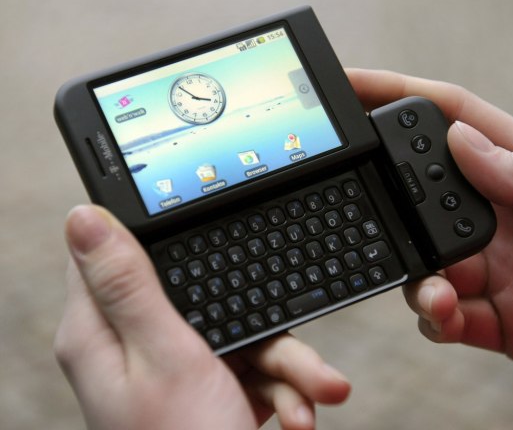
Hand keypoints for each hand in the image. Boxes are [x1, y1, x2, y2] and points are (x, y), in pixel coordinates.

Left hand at [55, 205, 349, 429]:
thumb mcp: (165, 356)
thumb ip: (131, 285)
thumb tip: (84, 217)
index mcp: (105, 334)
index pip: (110, 256)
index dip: (149, 232)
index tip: (194, 215)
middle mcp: (139, 348)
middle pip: (200, 295)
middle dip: (253, 319)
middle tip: (285, 338)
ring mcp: (180, 372)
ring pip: (239, 333)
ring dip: (285, 364)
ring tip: (315, 393)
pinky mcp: (213, 390)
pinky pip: (253, 368)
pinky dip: (285, 390)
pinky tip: (300, 416)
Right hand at [347, 68, 512, 399]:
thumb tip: (459, 140)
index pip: (454, 122)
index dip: (401, 97)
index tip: (352, 88)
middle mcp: (503, 219)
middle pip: (424, 195)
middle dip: (390, 195)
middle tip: (370, 205)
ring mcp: (498, 271)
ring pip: (426, 261)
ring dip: (417, 273)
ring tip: (437, 288)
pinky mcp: (500, 322)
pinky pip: (447, 316)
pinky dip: (434, 316)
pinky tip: (447, 314)